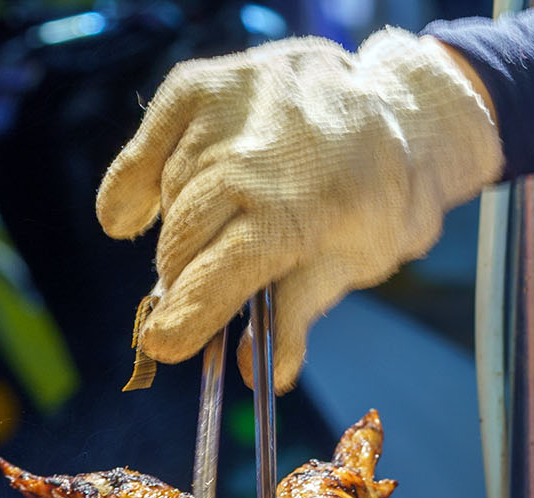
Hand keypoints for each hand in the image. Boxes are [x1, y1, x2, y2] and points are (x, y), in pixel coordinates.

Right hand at [98, 30, 501, 391]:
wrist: (399, 110)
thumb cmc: (376, 197)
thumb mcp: (353, 262)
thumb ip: (296, 316)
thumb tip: (263, 375)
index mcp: (302, 212)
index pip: (219, 277)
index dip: (185, 318)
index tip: (162, 344)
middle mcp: (259, 157)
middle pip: (182, 240)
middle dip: (180, 278)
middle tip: (191, 292)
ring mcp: (226, 113)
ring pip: (167, 196)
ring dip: (176, 229)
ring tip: (204, 234)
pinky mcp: (200, 85)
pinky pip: (145, 149)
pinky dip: (134, 184)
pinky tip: (142, 210)